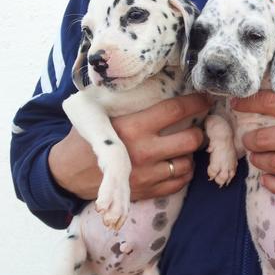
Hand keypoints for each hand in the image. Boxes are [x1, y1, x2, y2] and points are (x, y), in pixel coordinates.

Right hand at [49, 94, 209, 200]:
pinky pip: (180, 183)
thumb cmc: (87, 138)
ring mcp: (148, 175)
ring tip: (183, 147)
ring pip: (188, 163)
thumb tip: (156, 83)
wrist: (68, 174)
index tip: (206, 98)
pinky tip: (175, 164)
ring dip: (190, 154)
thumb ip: (128, 103)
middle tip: (197, 127)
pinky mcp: (148, 192)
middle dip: (198, 132)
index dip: (196, 103)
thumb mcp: (101, 113)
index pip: (175, 110)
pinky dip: (183, 173)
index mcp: (132, 127)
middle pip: (191, 140)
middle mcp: (144, 151)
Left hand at [233, 91, 274, 195]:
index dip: (248, 103)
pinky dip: (271, 184)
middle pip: (263, 139)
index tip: (236, 104)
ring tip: (256, 157)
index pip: (269, 103)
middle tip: (248, 140)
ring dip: (257, 160)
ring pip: (271, 162)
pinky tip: (266, 180)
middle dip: (250, 140)